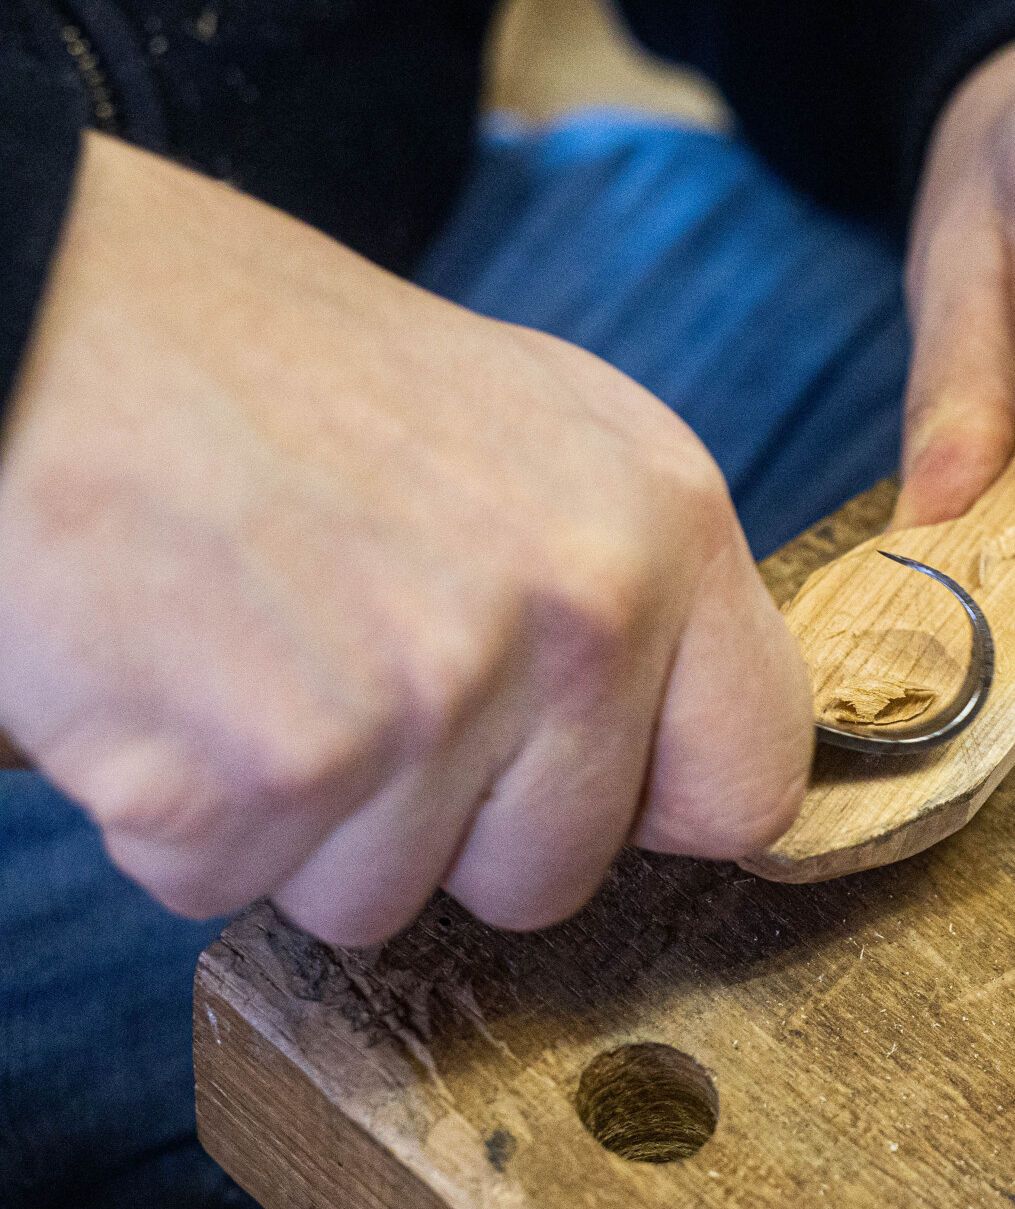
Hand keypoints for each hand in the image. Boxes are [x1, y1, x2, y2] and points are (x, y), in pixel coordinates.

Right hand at [0, 135, 811, 944]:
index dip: (647, 806)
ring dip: (295, 822)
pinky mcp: (272, 770)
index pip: (750, 783)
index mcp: (662, 518)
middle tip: (342, 673)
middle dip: (438, 824)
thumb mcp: (529, 425)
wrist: (43, 308)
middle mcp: (578, 609)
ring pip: (382, 900)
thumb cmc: (273, 370)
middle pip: (550, 878)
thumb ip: (634, 586)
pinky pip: (228, 889)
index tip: (563, 778)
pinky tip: (159, 677)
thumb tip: (705, 769)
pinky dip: (172, 816)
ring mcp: (431, 693)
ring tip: (245, 652)